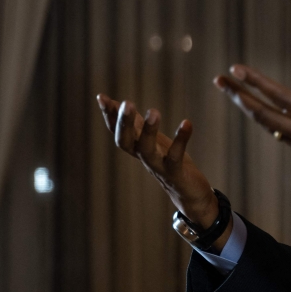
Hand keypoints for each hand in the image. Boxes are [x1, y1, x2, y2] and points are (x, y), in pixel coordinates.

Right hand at [96, 94, 229, 241]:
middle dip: (124, 123)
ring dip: (148, 131)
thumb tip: (115, 102)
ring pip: (146, 151)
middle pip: (125, 142)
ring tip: (154, 111)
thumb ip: (135, 123)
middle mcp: (143, 157)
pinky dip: (181, 139)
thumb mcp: (150, 140)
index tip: (102, 97)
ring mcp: (158, 167)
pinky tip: (187, 123)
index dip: (109, 116)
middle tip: (126, 103)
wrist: (189, 194)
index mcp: (137, 148)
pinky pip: (175, 157)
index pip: (117, 131)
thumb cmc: (169, 162)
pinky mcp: (175, 174)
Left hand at [213, 65, 290, 243]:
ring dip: (251, 109)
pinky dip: (270, 123)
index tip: (238, 70)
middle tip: (219, 79)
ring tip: (234, 94)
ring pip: (272, 127)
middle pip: (266, 114)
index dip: (259, 83)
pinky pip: (285, 137)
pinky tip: (265, 116)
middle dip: (240, 95)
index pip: (284, 99)